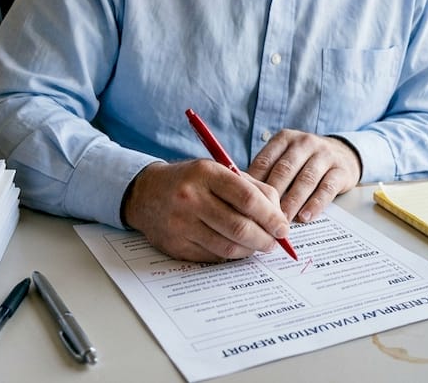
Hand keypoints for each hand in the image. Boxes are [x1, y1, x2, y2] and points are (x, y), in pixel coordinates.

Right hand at [121, 160, 290, 261]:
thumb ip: (251, 188)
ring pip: (228, 247)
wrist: (145, 193)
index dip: (271, 216)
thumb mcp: (218, 171)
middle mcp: (191, 198)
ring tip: (258, 245)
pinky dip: (230, 255)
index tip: (283, 227)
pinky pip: (213, 257)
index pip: (247, 198)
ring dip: (250, 250)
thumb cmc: (191, 181)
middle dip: (265, 239)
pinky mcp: (176, 246)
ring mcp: (181, 224)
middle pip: (240, 227)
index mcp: (206, 173)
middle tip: (275, 242)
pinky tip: (236, 248)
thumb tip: (279, 215)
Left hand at [247, 130, 361, 223]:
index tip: (245, 204)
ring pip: (306, 180)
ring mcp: (325, 155)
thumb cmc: (305, 160)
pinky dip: (315, 204)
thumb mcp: (286, 157)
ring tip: (283, 221)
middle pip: (285, 170)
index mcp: (285, 138)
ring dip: (292, 202)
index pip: (265, 160)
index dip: (254, 183)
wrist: (344, 153)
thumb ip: (268, 171)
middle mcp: (305, 143)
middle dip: (273, 195)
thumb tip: (242, 195)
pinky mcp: (341, 170)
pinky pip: (326, 188)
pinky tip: (305, 217)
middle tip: (262, 216)